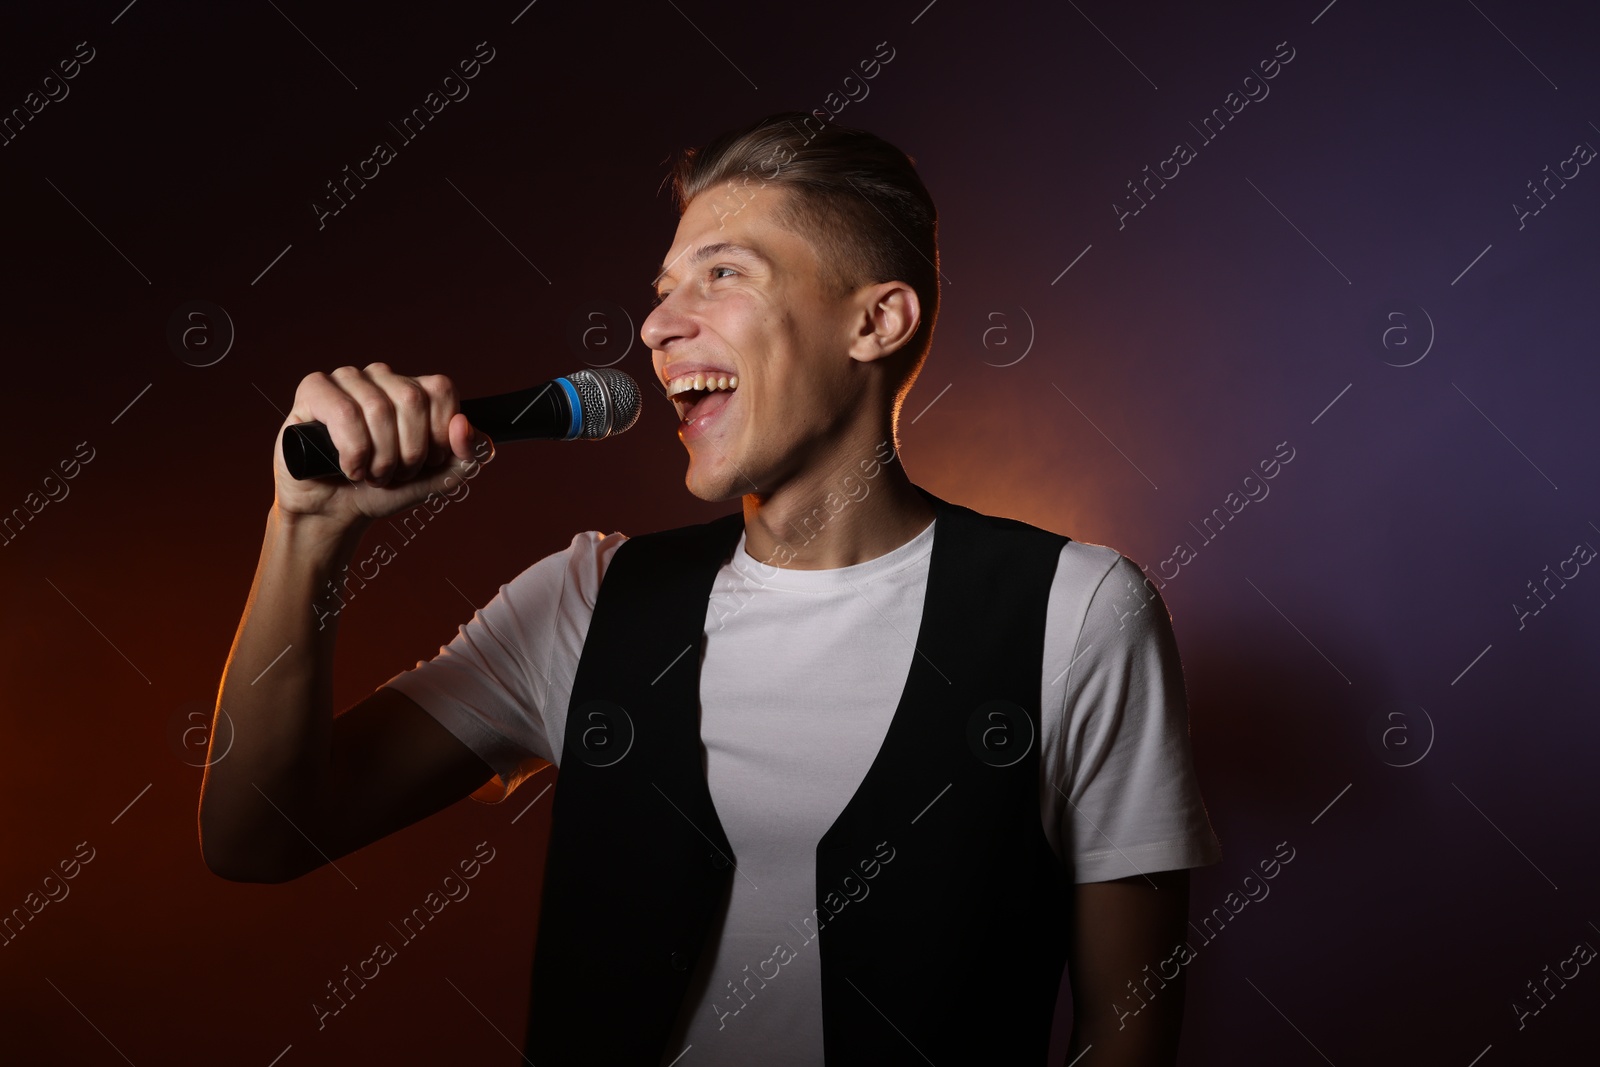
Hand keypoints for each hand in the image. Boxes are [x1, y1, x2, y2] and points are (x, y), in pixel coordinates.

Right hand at [273, 362, 493, 525]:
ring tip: (370, 474)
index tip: (424, 462)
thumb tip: (463, 425)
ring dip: (380, 458)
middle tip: (393, 473)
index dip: (437, 435)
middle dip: (408, 452)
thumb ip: (468, 455)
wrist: (337, 511)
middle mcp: (382, 377)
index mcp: (414, 389)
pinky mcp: (314, 389)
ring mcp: (347, 379)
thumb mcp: (439, 477)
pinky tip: (348, 467)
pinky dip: (354, 452)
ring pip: (378, 408)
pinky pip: (344, 412)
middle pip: (412, 398)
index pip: (441, 390)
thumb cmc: (385, 489)